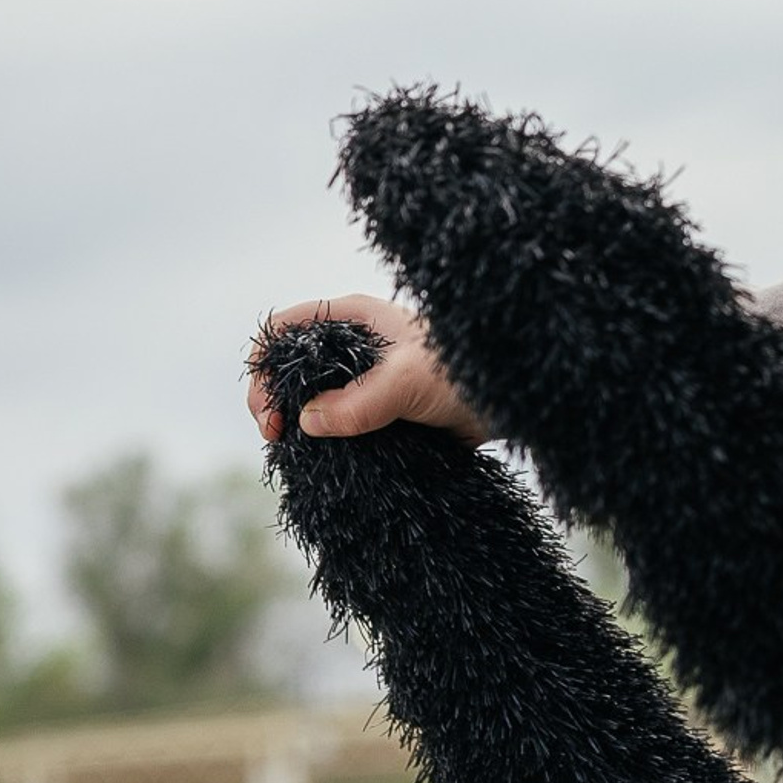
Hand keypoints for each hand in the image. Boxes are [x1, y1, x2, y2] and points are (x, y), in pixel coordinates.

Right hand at [246, 293, 489, 444]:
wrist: (520, 395)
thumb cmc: (472, 369)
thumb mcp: (411, 381)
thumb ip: (361, 402)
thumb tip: (308, 421)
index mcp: (355, 319)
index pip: (283, 332)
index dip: (263, 369)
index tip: (269, 412)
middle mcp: (356, 346)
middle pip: (291, 370)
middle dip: (276, 402)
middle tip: (279, 440)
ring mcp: (370, 379)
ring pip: (316, 400)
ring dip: (301, 427)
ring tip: (299, 456)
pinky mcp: (387, 410)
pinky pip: (345, 424)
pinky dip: (331, 442)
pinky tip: (327, 463)